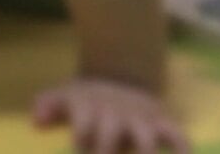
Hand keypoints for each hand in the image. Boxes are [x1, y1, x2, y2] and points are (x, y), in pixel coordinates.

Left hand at [33, 78, 189, 153]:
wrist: (122, 73)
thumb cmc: (88, 97)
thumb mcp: (65, 94)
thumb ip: (47, 104)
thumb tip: (37, 120)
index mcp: (91, 109)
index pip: (83, 128)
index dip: (81, 139)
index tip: (80, 145)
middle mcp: (116, 115)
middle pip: (111, 135)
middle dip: (105, 149)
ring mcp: (141, 120)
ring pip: (145, 140)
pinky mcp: (163, 123)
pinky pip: (178, 136)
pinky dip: (182, 149)